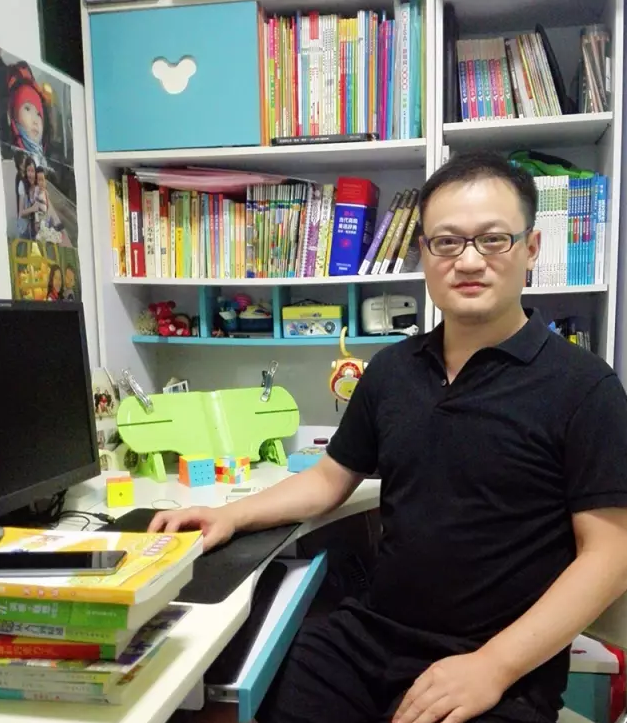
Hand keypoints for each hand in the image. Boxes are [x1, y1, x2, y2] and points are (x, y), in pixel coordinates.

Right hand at [148, 506, 236, 551]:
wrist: (231, 516)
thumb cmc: (225, 524)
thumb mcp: (219, 535)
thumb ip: (206, 543)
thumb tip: (192, 553)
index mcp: (194, 513)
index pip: (176, 519)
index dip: (170, 531)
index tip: (166, 544)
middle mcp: (186, 512)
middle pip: (164, 515)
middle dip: (154, 527)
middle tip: (149, 542)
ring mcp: (184, 516)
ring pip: (164, 518)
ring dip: (156, 529)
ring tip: (151, 545)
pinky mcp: (184, 521)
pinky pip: (169, 523)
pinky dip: (162, 532)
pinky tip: (161, 544)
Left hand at [392, 650, 511, 722]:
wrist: (492, 665)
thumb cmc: (467, 665)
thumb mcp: (443, 665)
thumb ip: (429, 678)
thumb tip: (415, 693)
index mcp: (434, 672)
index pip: (413, 692)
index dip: (403, 707)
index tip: (395, 718)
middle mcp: (441, 684)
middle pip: (419, 704)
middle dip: (406, 718)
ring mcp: (454, 696)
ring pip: (431, 713)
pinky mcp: (467, 707)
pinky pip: (451, 720)